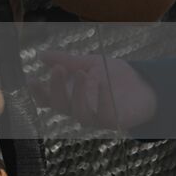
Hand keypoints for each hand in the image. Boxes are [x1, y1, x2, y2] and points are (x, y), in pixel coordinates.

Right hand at [35, 51, 157, 129]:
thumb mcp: (87, 62)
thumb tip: (40, 54)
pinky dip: (101, 100)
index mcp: (68, 95)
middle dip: (56, 88)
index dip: (37, 92)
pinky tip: (102, 84)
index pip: (46, 98)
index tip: (31, 78)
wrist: (143, 84)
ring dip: (77, 94)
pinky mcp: (113, 121)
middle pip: (59, 105)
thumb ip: (66, 60)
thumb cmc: (112, 75)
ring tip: (81, 73)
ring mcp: (95, 117)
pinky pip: (104, 115)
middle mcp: (78, 108)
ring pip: (79, 113)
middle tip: (58, 68)